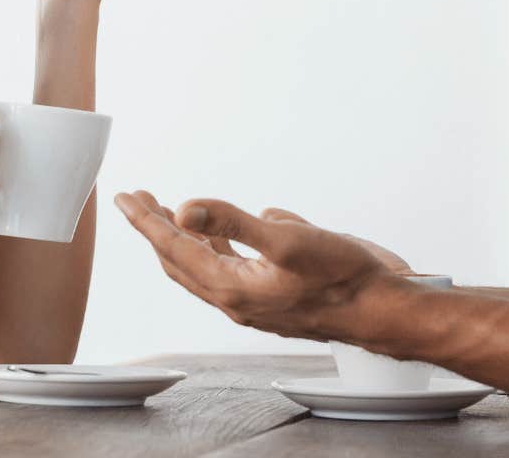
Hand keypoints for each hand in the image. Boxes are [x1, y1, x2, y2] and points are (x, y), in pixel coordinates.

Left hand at [113, 191, 402, 342]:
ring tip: (171, 216)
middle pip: (181, 260)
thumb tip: (185, 210)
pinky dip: (220, 249)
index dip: (146, 221)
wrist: (382, 310)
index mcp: (232, 287)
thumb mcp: (289, 241)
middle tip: (140, 200)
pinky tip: (230, 235)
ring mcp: (255, 299)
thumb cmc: (344, 279)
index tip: (126, 197)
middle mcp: (237, 298)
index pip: (175, 248)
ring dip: (185, 240)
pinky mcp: (274, 295)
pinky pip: (234, 269)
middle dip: (157, 229)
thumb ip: (235, 224)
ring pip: (205, 268)